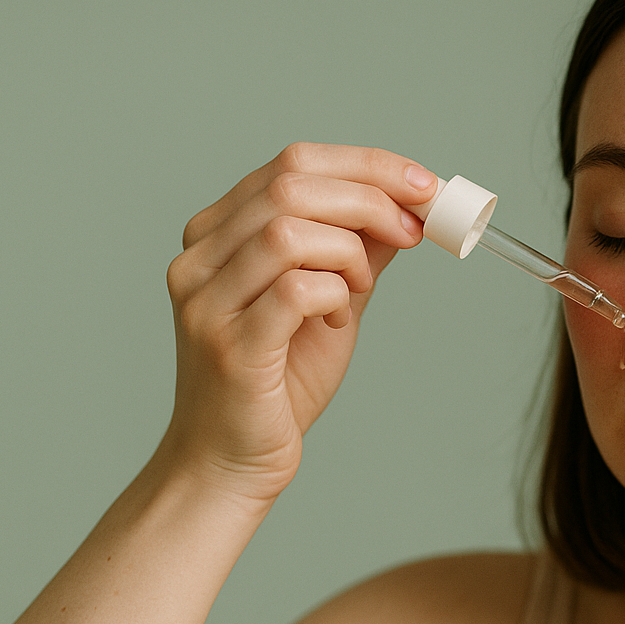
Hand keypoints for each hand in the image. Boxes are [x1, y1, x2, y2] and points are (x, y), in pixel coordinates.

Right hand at [158, 142, 435, 502]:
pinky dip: (336, 295)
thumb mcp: (330, 299)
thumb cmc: (279, 381)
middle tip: (414, 232)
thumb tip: (408, 205)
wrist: (234, 460)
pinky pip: (296, 290)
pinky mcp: (230, 346)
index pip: (293, 162)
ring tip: (360, 289)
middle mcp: (200, 258)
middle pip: (291, 185)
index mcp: (218, 233)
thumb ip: (358, 250)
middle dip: (372, 200)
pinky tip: (337, 321)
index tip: (424, 185)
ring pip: (290, 232)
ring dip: (350, 252)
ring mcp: (207, 301)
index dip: (369, 165)